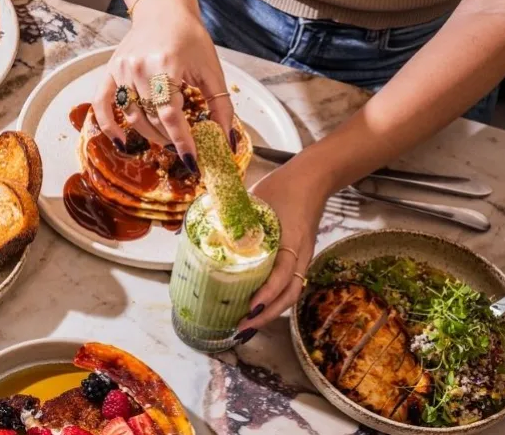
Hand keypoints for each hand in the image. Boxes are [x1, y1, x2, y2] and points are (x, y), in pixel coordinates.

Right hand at [93, 0, 233, 165]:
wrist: (164, 12)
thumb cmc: (190, 37)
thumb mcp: (211, 70)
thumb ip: (220, 106)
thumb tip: (226, 140)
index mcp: (165, 66)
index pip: (171, 115)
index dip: (182, 141)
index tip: (191, 159)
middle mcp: (139, 69)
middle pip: (151, 119)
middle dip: (169, 139)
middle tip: (182, 148)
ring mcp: (121, 71)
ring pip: (133, 116)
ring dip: (150, 135)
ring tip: (165, 140)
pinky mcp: (111, 72)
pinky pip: (102, 104)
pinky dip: (108, 126)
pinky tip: (121, 142)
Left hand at [236, 164, 328, 333]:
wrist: (312, 178)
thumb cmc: (281, 187)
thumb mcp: (254, 199)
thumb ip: (229, 216)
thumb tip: (191, 231)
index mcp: (291, 239)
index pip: (284, 274)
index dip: (267, 292)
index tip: (251, 306)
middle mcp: (300, 254)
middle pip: (289, 293)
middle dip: (266, 314)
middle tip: (241, 327)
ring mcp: (302, 258)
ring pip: (291, 293)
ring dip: (270, 312)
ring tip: (245, 325)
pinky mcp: (299, 258)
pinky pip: (290, 284)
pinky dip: (274, 299)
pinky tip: (256, 308)